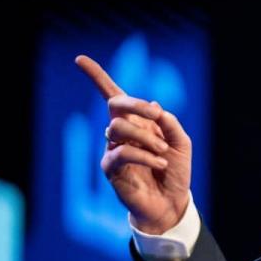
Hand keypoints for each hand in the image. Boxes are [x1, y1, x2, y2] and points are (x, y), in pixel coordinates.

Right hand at [76, 54, 192, 234]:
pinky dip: (144, 154)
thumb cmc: (175, 171)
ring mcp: (113, 148)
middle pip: (115, 103)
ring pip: (118, 127)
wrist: (171, 201)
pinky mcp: (110, 168)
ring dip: (146, 136)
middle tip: (157, 115)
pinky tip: (159, 163)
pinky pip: (121, 151)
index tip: (79, 59)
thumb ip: (169, 123)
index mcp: (137, 121)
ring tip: (162, 151)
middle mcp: (121, 132)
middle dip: (135, 104)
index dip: (97, 76)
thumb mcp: (181, 143)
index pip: (113, 95)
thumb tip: (154, 105)